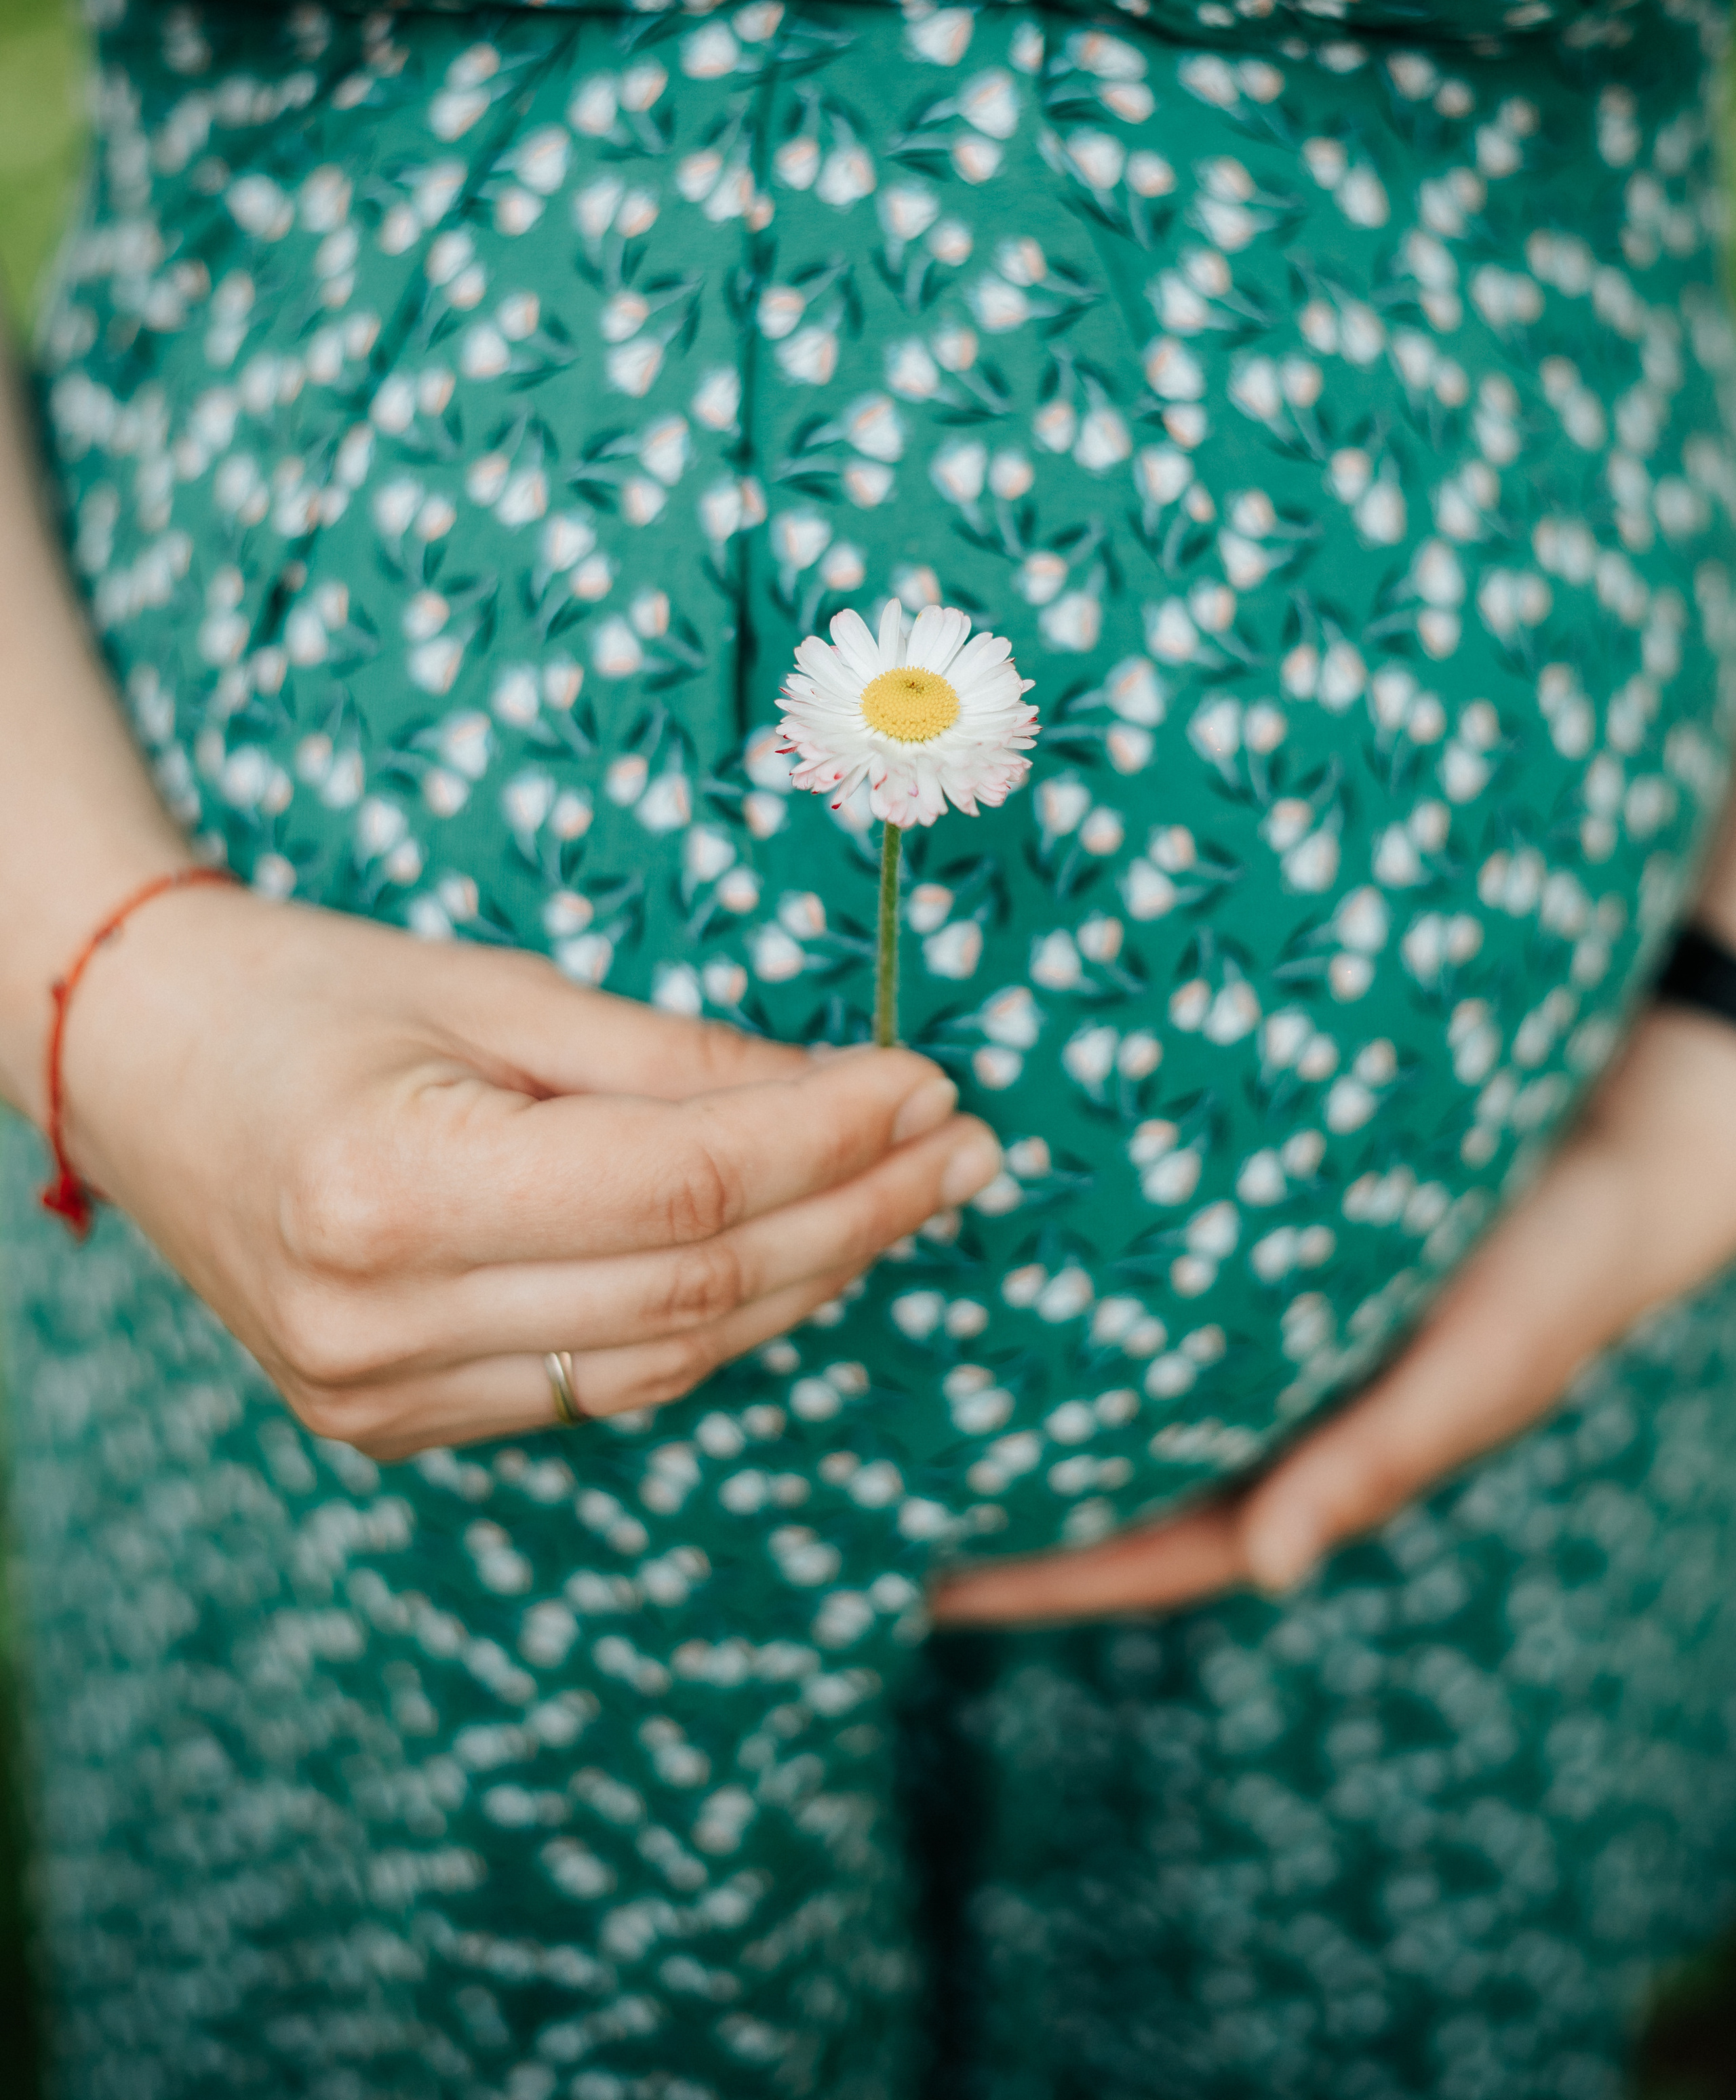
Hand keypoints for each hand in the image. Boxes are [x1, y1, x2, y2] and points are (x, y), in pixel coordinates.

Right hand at [51, 880, 1001, 1457]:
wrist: (140, 1065)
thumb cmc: (310, 990)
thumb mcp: (494, 989)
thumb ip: (668, 1061)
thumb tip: (851, 1099)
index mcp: (386, 1191)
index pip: (677, 1192)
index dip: (827, 1143)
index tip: (931, 1086)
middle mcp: (374, 1327)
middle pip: (688, 1294)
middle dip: (853, 1216)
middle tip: (964, 1147)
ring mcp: (376, 1400)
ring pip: (663, 1365)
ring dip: (806, 1280)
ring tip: (913, 1198)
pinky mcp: (389, 1427)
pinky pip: (599, 1388)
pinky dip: (711, 1326)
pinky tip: (793, 1257)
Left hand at [929, 1004, 1735, 1626]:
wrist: (1635, 1107)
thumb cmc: (1567, 1258)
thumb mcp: (1484, 1361)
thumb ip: (1383, 1455)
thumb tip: (1275, 1565)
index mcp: (1319, 1452)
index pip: (1162, 1540)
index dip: (1052, 1576)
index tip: (930, 1587)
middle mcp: (1271, 1388)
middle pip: (1115, 1453)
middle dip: (1002, 1477)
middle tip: (862, 1479)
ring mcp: (1256, 1307)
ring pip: (1119, 1359)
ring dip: (1022, 1367)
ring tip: (892, 1357)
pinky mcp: (1256, 1218)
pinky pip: (1145, 1264)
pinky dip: (1073, 1267)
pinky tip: (984, 1230)